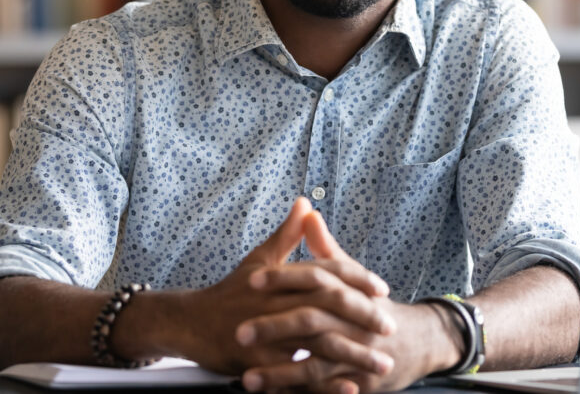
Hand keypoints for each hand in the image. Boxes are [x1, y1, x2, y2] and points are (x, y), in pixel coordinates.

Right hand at [181, 198, 393, 374]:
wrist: (189, 323)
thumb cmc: (228, 291)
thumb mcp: (258, 259)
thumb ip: (286, 234)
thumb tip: (305, 204)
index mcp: (281, 277)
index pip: (327, 272)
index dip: (357, 279)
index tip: (383, 290)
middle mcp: (277, 303)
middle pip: (329, 308)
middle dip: (364, 318)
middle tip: (390, 327)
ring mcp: (268, 335)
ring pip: (319, 345)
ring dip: (354, 355)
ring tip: (383, 363)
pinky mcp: (259, 364)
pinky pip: (297, 378)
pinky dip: (325, 385)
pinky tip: (350, 389)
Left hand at [237, 212, 460, 393]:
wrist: (418, 341)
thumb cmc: (374, 305)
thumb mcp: (353, 276)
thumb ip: (326, 248)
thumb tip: (308, 211)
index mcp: (348, 290)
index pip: (315, 278)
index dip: (284, 278)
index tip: (252, 280)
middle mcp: (352, 321)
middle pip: (311, 321)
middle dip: (274, 328)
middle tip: (239, 332)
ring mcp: (356, 354)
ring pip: (315, 364)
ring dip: (280, 373)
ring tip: (247, 378)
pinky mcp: (357, 381)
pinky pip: (325, 391)